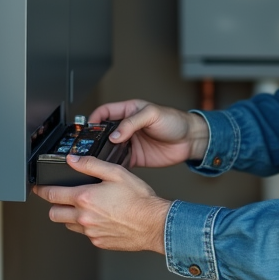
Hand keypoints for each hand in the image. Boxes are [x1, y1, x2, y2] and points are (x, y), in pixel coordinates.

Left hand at [33, 155, 171, 252]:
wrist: (154, 224)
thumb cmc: (139, 200)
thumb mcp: (116, 173)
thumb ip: (91, 165)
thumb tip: (73, 160)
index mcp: (85, 198)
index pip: (52, 195)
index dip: (41, 190)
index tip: (38, 188)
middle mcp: (84, 217)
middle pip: (54, 214)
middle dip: (54, 205)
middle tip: (60, 199)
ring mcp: (90, 232)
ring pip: (68, 225)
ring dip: (70, 217)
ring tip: (85, 208)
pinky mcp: (98, 242)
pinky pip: (85, 235)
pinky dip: (87, 227)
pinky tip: (101, 218)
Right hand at [88, 100, 209, 168]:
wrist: (190, 140)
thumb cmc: (175, 121)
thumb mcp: (152, 114)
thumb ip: (132, 123)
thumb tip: (115, 135)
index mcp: (129, 111)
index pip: (105, 112)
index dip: (94, 118)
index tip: (88, 128)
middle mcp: (127, 127)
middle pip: (104, 132)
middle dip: (95, 138)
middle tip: (88, 146)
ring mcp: (130, 143)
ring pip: (109, 148)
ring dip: (103, 153)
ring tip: (96, 159)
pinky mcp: (135, 157)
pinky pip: (120, 161)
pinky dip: (114, 165)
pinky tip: (111, 168)